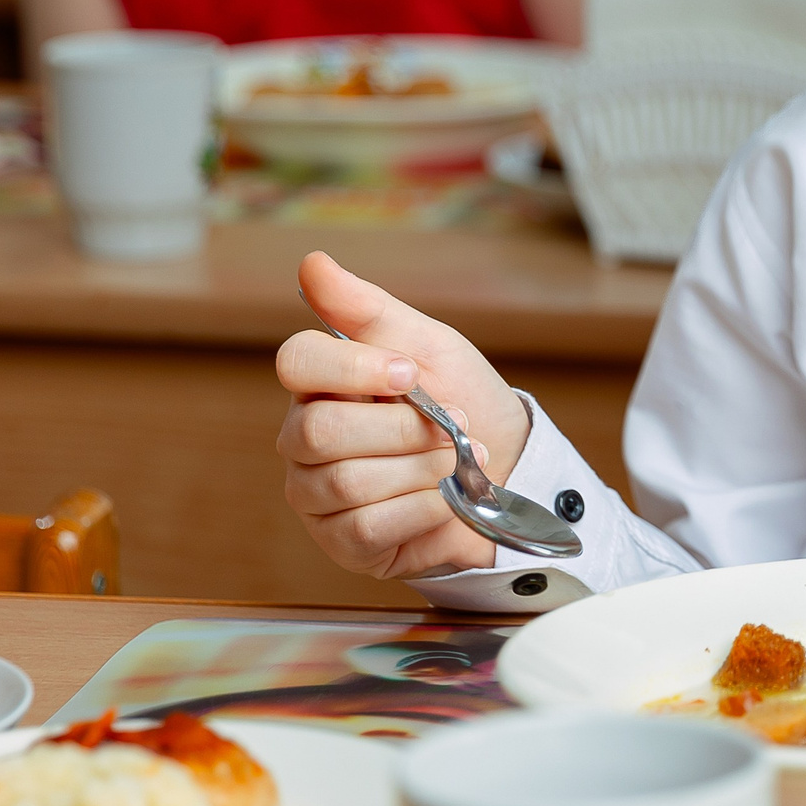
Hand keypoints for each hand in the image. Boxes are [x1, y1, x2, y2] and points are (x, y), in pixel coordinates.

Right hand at [275, 251, 531, 578]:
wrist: (510, 468)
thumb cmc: (462, 400)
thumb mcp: (429, 345)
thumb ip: (369, 310)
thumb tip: (312, 262)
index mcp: (321, 383)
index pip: (295, 362)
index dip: (353, 367)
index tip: (411, 372)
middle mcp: (304, 439)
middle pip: (321, 430)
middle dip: (405, 428)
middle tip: (454, 423)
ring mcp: (318, 496)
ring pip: (349, 482)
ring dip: (424, 468)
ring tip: (459, 461)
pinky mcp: (344, 543)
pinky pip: (369, 527)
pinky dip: (425, 510)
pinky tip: (447, 500)